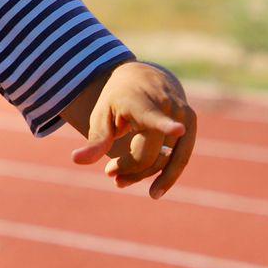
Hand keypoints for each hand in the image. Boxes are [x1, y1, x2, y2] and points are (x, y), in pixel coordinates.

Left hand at [70, 62, 195, 199]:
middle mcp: (166, 106)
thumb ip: (95, 141)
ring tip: (120, 182)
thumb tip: (76, 160)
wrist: (143, 78)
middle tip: (109, 172)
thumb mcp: (101, 115)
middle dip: (129, 168)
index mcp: (140, 101)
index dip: (165, 124)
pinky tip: (155, 189)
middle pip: (151, 155)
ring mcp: (183, 115)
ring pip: (167, 160)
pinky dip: (166, 174)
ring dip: (146, 176)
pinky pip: (180, 158)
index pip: (153, 116)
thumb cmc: (117, 99)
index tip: (178, 129)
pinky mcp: (191, 125)